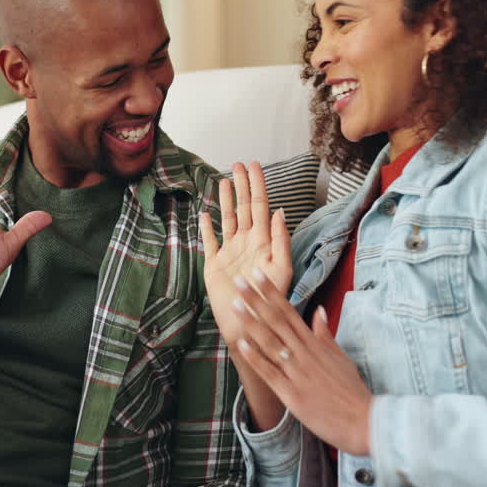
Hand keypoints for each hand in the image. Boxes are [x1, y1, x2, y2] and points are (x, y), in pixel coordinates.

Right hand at [200, 161, 292, 348]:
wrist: (247, 323)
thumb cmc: (268, 300)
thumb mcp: (281, 269)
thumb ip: (281, 240)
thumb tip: (280, 211)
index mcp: (263, 241)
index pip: (261, 206)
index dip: (258, 185)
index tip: (254, 165)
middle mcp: (247, 242)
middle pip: (244, 207)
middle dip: (242, 185)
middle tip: (238, 164)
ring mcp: (230, 252)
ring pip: (228, 219)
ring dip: (225, 200)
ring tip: (223, 181)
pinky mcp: (215, 264)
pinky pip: (210, 240)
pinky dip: (207, 227)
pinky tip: (204, 215)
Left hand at [231, 267, 373, 456]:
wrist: (364, 421)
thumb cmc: (351, 390)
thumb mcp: (341, 357)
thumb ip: (325, 334)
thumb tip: (319, 310)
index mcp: (314, 343)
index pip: (289, 311)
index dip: (271, 292)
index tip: (257, 275)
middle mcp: (304, 353)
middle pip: (276, 320)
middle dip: (256, 299)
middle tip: (238, 280)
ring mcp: (297, 373)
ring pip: (270, 342)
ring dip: (251, 322)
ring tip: (235, 305)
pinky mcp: (292, 394)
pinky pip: (270, 373)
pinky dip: (256, 358)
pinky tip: (241, 344)